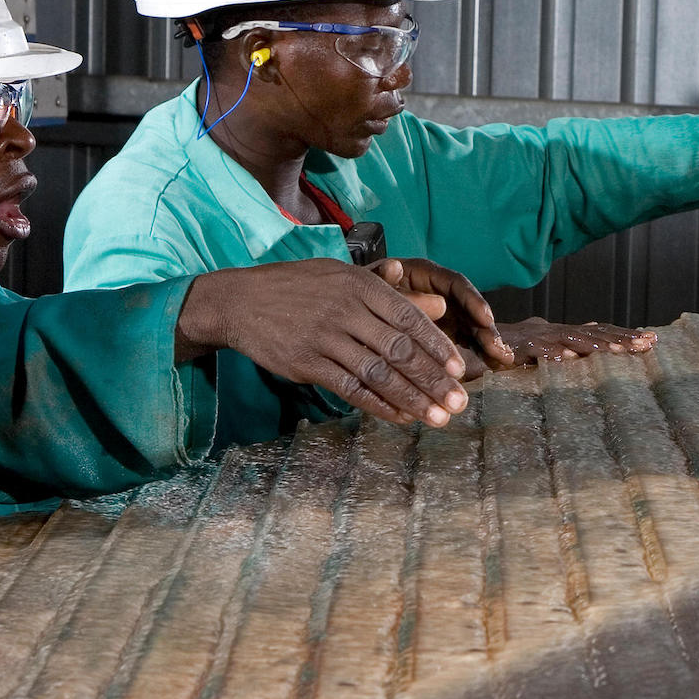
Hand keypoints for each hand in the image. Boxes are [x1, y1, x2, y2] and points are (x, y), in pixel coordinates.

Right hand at [176, 260, 470, 426]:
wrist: (240, 301)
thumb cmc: (299, 288)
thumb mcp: (345, 279)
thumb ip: (394, 295)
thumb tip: (441, 307)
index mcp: (360, 286)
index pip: (410, 319)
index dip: (437, 347)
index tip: (459, 370)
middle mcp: (346, 310)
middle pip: (400, 349)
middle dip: (433, 380)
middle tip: (458, 403)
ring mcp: (326, 337)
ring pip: (379, 373)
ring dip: (412, 399)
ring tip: (437, 418)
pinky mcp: (307, 363)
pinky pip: (350, 389)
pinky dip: (378, 405)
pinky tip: (400, 417)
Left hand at [371, 257, 514, 371]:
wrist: (353, 311)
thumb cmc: (361, 292)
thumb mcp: (370, 286)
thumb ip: (386, 283)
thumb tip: (406, 276)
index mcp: (426, 276)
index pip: (455, 284)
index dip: (472, 300)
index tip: (485, 318)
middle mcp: (440, 294)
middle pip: (469, 309)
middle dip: (485, 329)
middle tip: (498, 349)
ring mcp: (443, 316)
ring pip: (470, 329)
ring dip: (486, 344)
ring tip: (502, 359)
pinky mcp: (441, 337)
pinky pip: (461, 346)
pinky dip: (473, 357)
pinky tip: (490, 368)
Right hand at [494, 316, 657, 364]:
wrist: (467, 342)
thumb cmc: (506, 349)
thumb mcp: (540, 348)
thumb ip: (562, 346)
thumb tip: (587, 346)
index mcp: (560, 333)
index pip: (598, 333)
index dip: (624, 336)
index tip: (651, 341)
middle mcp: (552, 331)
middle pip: (593, 334)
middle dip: (623, 339)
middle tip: (650, 343)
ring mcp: (536, 338)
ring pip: (573, 339)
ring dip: (599, 345)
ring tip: (624, 350)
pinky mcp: (517, 348)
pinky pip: (537, 351)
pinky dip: (553, 352)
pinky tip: (571, 357)